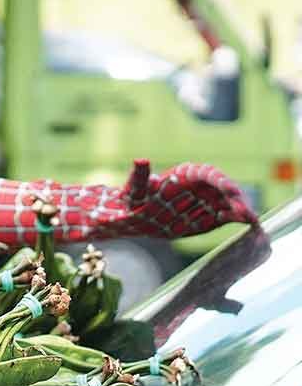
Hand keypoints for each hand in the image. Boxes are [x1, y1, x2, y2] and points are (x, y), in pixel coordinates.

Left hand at [95, 159, 257, 238]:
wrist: (135, 215)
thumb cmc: (135, 198)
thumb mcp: (135, 189)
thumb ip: (140, 176)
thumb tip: (140, 160)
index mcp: (186, 174)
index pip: (208, 174)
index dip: (220, 181)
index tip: (230, 190)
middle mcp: (200, 185)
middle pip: (223, 189)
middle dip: (235, 199)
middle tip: (244, 211)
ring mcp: (206, 200)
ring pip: (228, 203)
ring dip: (240, 211)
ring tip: (251, 220)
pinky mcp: (208, 215)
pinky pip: (226, 216)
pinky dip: (237, 219)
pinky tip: (250, 225)